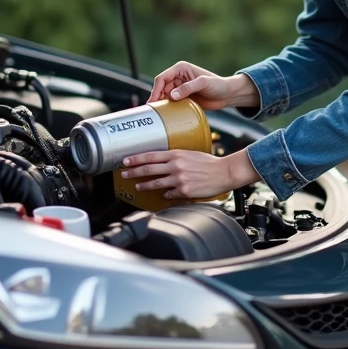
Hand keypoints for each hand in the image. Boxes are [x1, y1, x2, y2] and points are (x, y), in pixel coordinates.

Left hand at [120, 148, 260, 199]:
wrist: (224, 172)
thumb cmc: (209, 162)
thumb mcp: (190, 154)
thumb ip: (176, 158)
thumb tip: (163, 162)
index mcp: (176, 154)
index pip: (150, 156)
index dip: (135, 159)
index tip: (125, 161)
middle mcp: (175, 166)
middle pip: (148, 169)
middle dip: (133, 172)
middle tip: (124, 174)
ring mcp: (178, 179)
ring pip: (155, 183)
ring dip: (144, 185)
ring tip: (138, 186)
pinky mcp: (183, 191)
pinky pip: (168, 194)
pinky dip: (165, 194)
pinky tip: (164, 194)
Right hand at [149, 61, 238, 110]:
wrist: (227, 95)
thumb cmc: (218, 85)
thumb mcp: (203, 83)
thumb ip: (188, 88)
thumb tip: (172, 95)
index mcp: (181, 69)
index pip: (162, 78)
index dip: (156, 89)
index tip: (153, 101)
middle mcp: (178, 77)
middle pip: (161, 88)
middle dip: (157, 98)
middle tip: (155, 111)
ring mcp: (180, 88)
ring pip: (165, 96)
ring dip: (162, 104)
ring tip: (160, 113)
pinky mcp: (183, 97)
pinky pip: (171, 102)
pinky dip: (168, 108)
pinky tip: (167, 114)